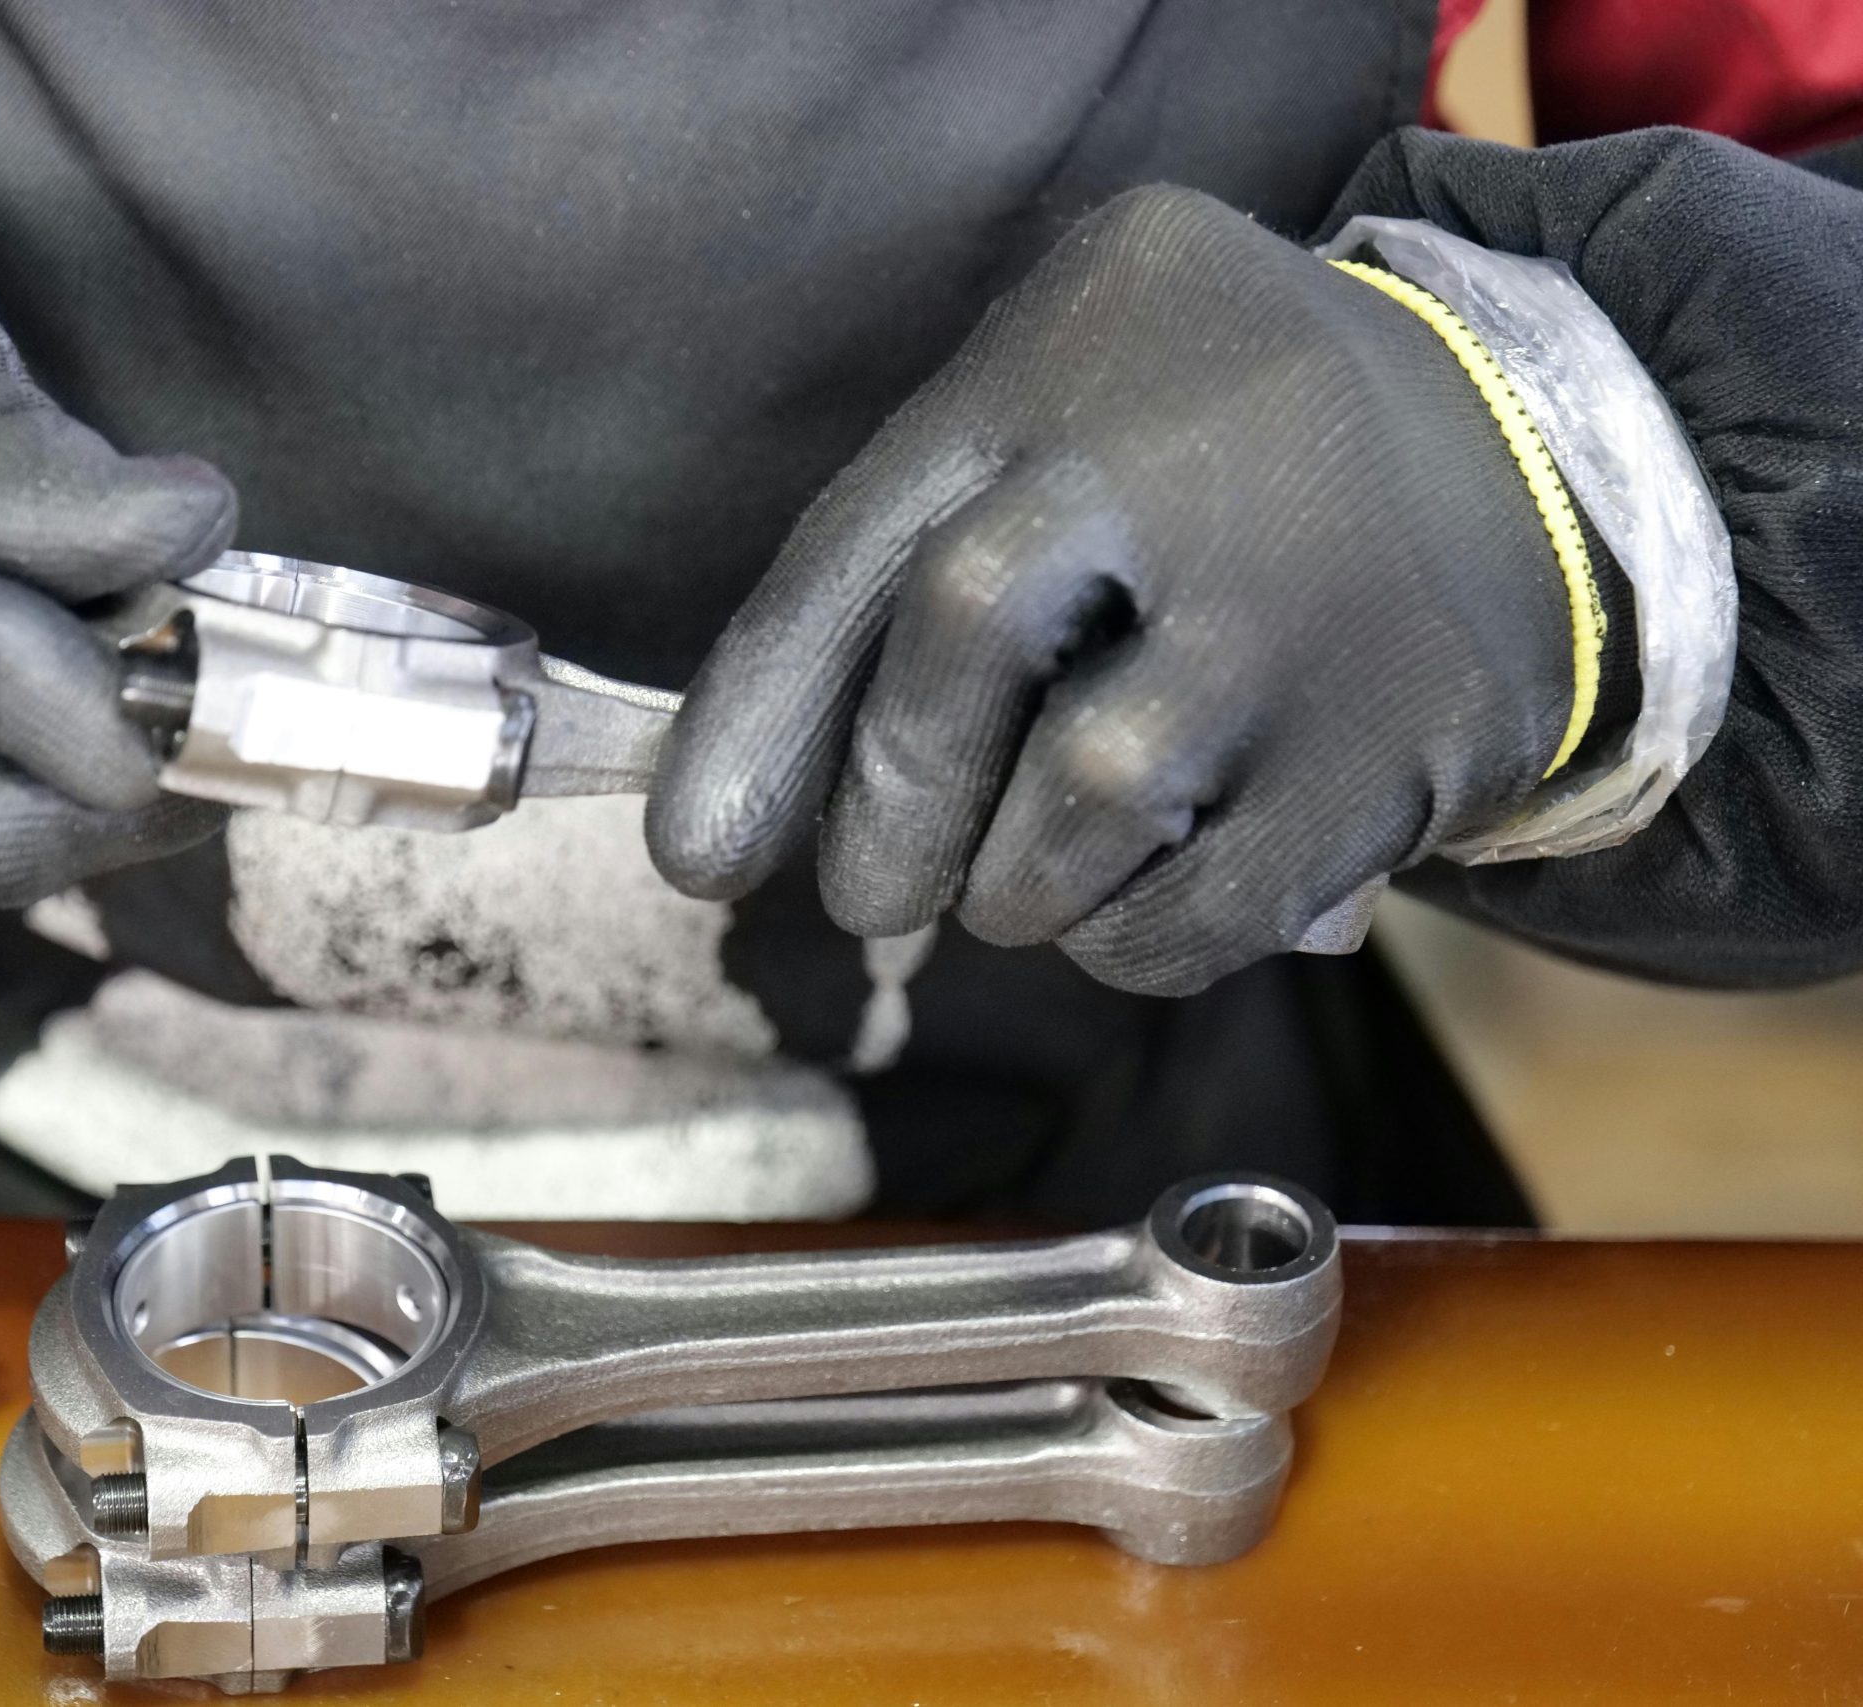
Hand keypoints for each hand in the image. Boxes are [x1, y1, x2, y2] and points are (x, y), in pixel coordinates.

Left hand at [650, 185, 1591, 995]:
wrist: (1529, 444)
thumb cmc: (1206, 459)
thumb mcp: (1056, 412)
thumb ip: (901, 572)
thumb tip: (723, 821)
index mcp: (1063, 362)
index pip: (860, 549)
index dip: (758, 719)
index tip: (697, 855)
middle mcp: (1186, 456)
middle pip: (962, 640)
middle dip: (890, 809)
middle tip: (873, 895)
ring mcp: (1306, 603)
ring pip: (1085, 798)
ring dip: (1017, 888)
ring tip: (1023, 883)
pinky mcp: (1403, 739)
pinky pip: (1203, 908)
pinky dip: (1128, 944)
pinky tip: (1127, 905)